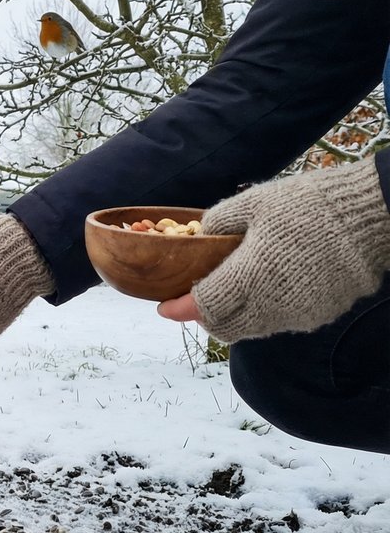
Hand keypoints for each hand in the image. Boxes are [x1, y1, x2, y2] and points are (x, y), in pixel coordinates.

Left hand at [164, 157, 389, 342]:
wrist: (371, 217)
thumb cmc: (309, 205)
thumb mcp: (255, 203)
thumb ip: (219, 222)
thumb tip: (198, 234)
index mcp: (251, 275)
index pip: (204, 306)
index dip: (179, 308)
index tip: (163, 307)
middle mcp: (272, 304)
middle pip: (224, 328)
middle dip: (204, 317)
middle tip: (195, 299)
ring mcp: (298, 314)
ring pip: (251, 329)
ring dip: (233, 317)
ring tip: (229, 292)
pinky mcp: (318, 315)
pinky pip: (279, 323)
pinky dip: (262, 313)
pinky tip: (264, 289)